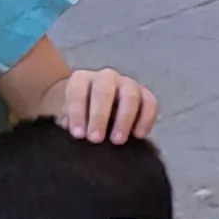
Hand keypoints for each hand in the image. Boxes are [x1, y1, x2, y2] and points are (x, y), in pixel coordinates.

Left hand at [47, 67, 161, 142]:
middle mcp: (105, 77)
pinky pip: (151, 103)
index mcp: (81, 79)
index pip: (77, 92)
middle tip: (96, 139)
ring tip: (117, 141)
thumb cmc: (79, 114)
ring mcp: (128, 83)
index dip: (77, 113)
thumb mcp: (68, 116)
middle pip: (104, 92)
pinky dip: (146, 119)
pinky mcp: (145, 94)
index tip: (78, 135)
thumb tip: (75, 129)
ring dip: (124, 120)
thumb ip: (70, 121)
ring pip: (130, 96)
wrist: (94, 107)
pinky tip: (138, 136)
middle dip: (100, 117)